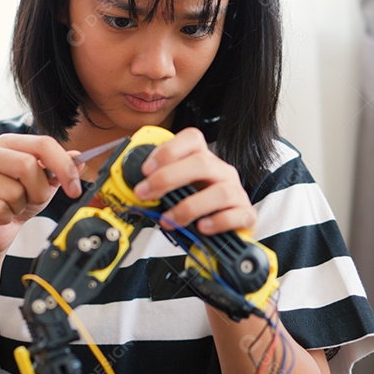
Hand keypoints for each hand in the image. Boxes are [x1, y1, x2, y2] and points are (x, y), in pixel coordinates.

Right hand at [0, 134, 83, 257]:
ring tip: (8, 207)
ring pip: (13, 191)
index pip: (42, 143)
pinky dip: (5, 218)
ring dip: (19, 207)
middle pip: (27, 165)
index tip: (75, 189)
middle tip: (30, 200)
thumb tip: (78, 158)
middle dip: (38, 191)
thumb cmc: (13, 203)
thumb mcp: (40, 185)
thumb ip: (57, 169)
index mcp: (5, 143)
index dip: (63, 167)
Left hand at [130, 127, 255, 234]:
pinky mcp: (245, 215)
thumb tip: (127, 189)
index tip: (145, 169)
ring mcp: (236, 192)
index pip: (192, 139)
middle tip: (145, 193)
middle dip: (167, 178)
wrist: (220, 234)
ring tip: (169, 220)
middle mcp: (221, 171)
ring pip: (219, 191)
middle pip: (201, 162)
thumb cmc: (194, 209)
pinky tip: (202, 227)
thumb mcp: (174, 192)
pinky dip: (217, 222)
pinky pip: (236, 215)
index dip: (168, 150)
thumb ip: (156, 187)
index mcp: (203, 160)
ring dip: (188, 207)